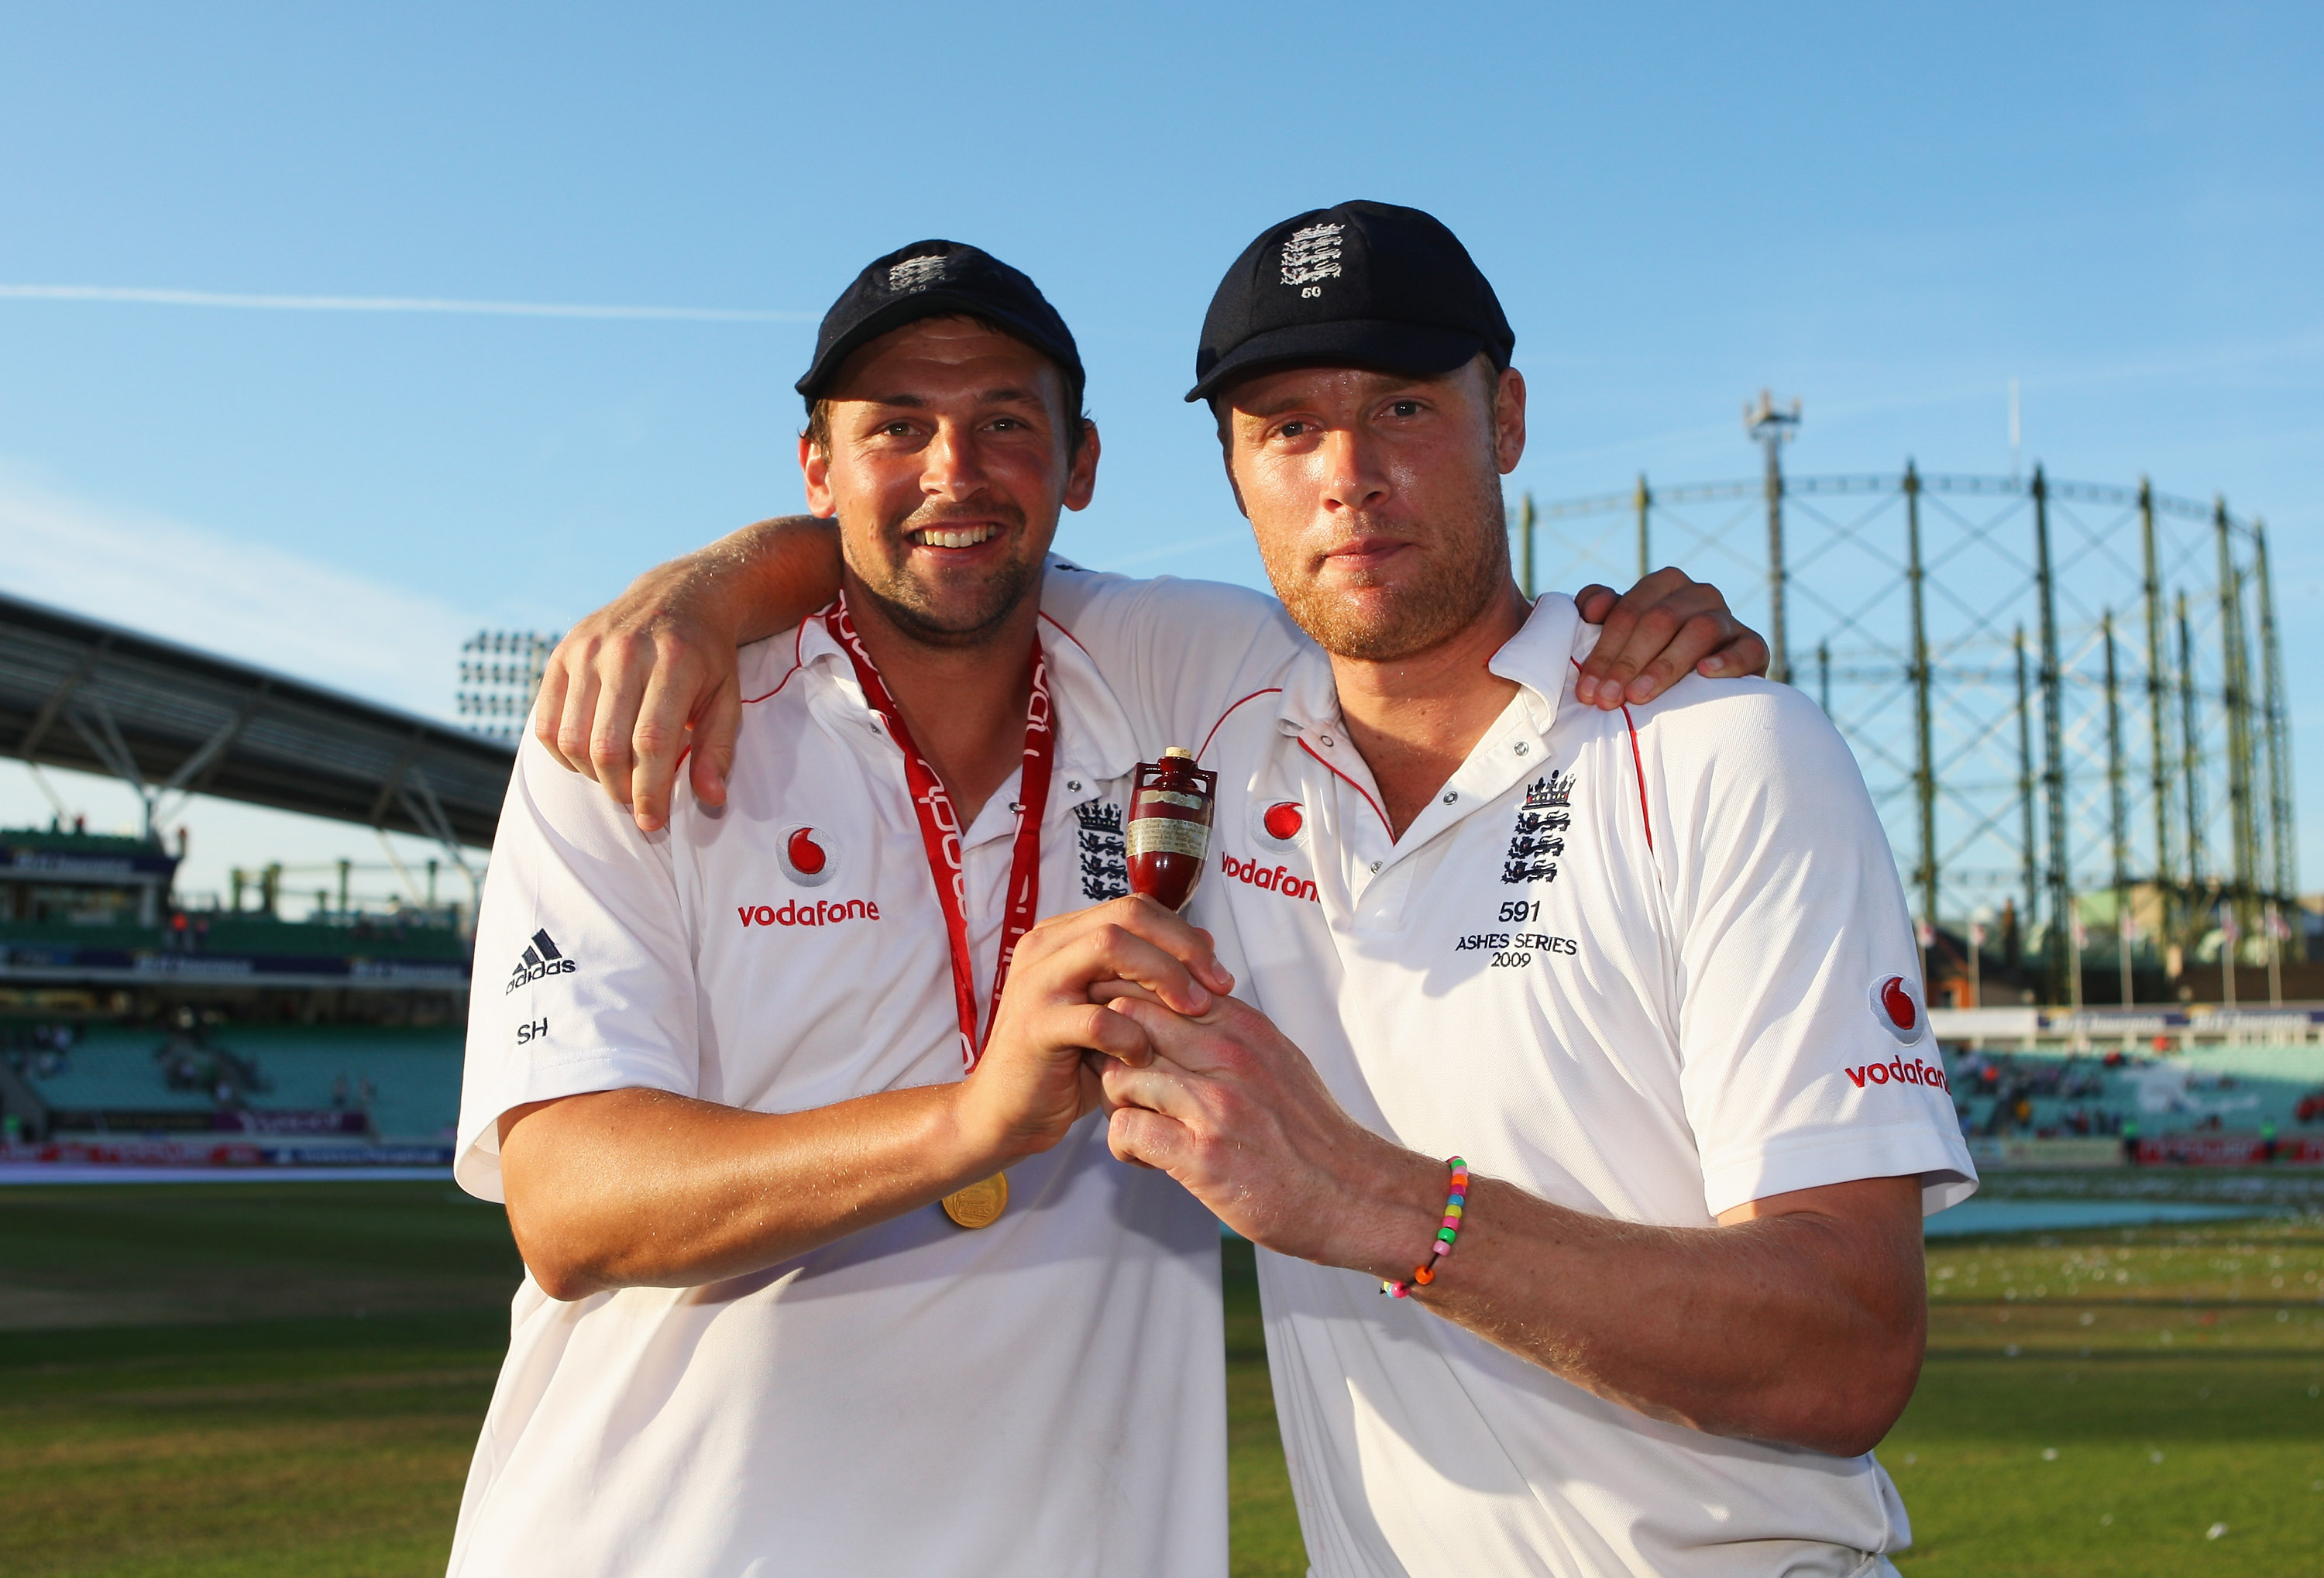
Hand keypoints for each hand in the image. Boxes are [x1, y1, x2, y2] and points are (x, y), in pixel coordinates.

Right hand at [534, 563, 746, 831]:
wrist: (677, 596)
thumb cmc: (707, 658)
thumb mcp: (728, 698)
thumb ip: (718, 749)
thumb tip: (711, 799)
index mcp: (674, 662)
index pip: (651, 742)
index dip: (649, 791)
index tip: (652, 821)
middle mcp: (625, 652)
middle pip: (606, 746)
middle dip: (619, 789)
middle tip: (635, 802)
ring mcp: (587, 651)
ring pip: (572, 739)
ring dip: (591, 776)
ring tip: (616, 778)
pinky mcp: (561, 655)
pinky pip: (546, 723)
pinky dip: (564, 754)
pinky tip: (590, 758)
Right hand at [959, 898, 1235, 1163]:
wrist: (1006, 1113)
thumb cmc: (1065, 1064)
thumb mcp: (1112, 1010)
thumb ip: (1146, 976)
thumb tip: (1204, 944)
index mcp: (1063, 937)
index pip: (1134, 908)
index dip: (1183, 934)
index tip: (1218, 972)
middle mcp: (1046, 948)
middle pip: (1127, 915)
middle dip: (1182, 948)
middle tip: (1216, 988)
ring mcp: (1036, 983)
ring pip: (1110, 946)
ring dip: (1164, 976)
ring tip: (1193, 1011)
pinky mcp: (1035, 1026)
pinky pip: (1097, 1018)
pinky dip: (1132, 1036)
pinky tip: (1144, 1057)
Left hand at [1094, 992, 1442, 1274]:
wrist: (1355, 1194)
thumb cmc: (1314, 1135)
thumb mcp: (1280, 1060)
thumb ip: (1233, 1031)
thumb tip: (1190, 1007)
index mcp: (1245, 1028)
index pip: (1160, 986)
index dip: (1128, 1008)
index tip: (1125, 1036)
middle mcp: (1228, 1056)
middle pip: (1129, 1020)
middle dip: (1110, 1049)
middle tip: (1122, 1082)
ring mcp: (1215, 1105)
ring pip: (1119, 1075)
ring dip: (1114, 1103)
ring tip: (1137, 1123)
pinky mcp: (1203, 1155)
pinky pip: (1127, 1130)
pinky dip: (1123, 1145)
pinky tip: (1145, 1156)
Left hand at [1570, 567, 1769, 709]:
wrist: (1703, 681)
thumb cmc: (1649, 651)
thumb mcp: (1620, 627)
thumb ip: (1597, 606)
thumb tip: (1593, 609)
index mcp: (1665, 583)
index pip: (1629, 612)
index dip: (1604, 651)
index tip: (1587, 691)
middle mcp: (1699, 593)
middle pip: (1660, 620)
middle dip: (1627, 663)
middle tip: (1607, 700)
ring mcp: (1729, 618)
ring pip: (1699, 631)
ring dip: (1665, 666)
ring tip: (1638, 696)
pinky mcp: (1754, 645)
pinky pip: (1748, 648)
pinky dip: (1727, 660)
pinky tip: (1705, 673)